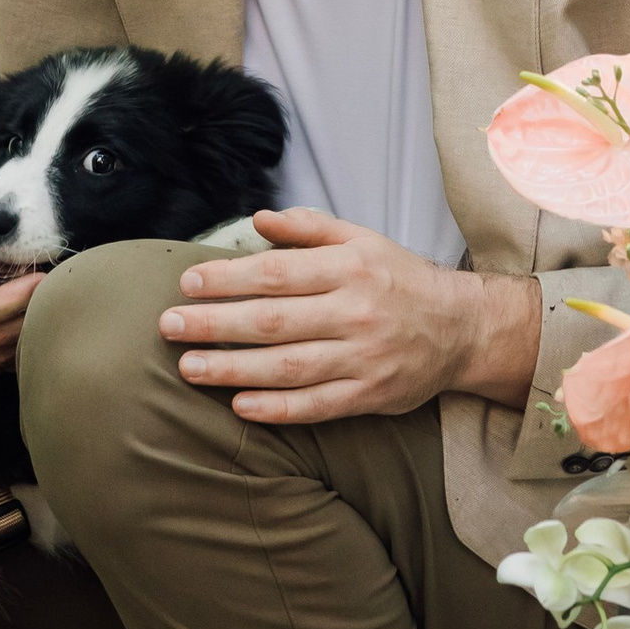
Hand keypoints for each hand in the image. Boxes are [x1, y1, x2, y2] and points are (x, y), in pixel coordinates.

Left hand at [161, 208, 540, 425]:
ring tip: (188, 368)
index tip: (187, 283)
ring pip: (288, 367)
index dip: (228, 279)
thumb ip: (308, 229)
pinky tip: (238, 405)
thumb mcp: (362, 239)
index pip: (277, 273)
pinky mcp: (369, 396)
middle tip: (168, 326)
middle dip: (215, 324)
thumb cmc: (399, 279)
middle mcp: (355, 312)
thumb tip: (258, 220)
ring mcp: (363, 358)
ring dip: (233, 369)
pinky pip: (316, 405)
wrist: (461, 328)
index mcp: (350, 268)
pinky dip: (276, 409)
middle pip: (274, 321)